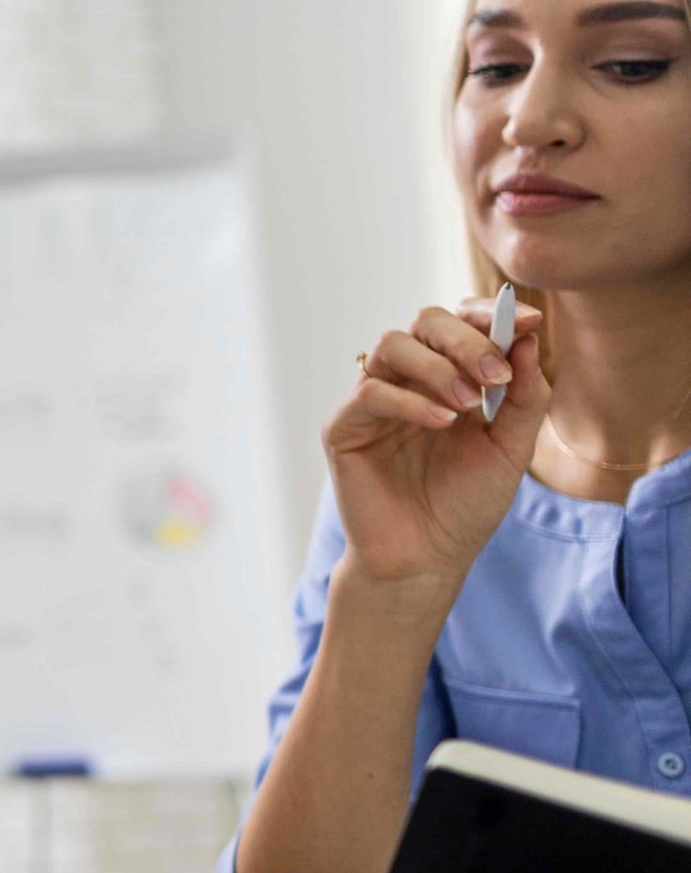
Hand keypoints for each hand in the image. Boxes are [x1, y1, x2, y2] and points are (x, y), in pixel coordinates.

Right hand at [325, 298, 546, 589]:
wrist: (428, 558)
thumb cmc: (467, 503)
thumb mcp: (512, 448)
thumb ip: (525, 397)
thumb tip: (527, 340)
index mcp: (448, 377)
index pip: (461, 324)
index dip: (490, 314)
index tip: (527, 321)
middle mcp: (408, 380)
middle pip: (425, 322)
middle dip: (465, 339)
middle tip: (495, 374)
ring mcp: (375, 401)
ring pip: (390, 345)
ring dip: (436, 365)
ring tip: (468, 402)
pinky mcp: (345, 427)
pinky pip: (370, 392)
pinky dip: (410, 400)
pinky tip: (442, 422)